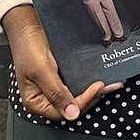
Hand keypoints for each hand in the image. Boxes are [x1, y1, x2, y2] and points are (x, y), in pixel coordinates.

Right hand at [4, 5, 118, 120]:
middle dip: (92, 97)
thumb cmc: (28, 46)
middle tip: (107, 85)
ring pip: (78, 96)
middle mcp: (46, 98)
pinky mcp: (63, 78)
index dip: (82, 102)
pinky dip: (90, 81)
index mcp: (35, 102)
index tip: (97, 88)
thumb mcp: (41, 70)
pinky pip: (79, 84)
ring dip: (94, 91)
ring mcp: (56, 88)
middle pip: (73, 106)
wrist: (28, 25)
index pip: (63, 112)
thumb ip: (56, 93)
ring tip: (111, 83)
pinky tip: (103, 76)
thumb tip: (71, 114)